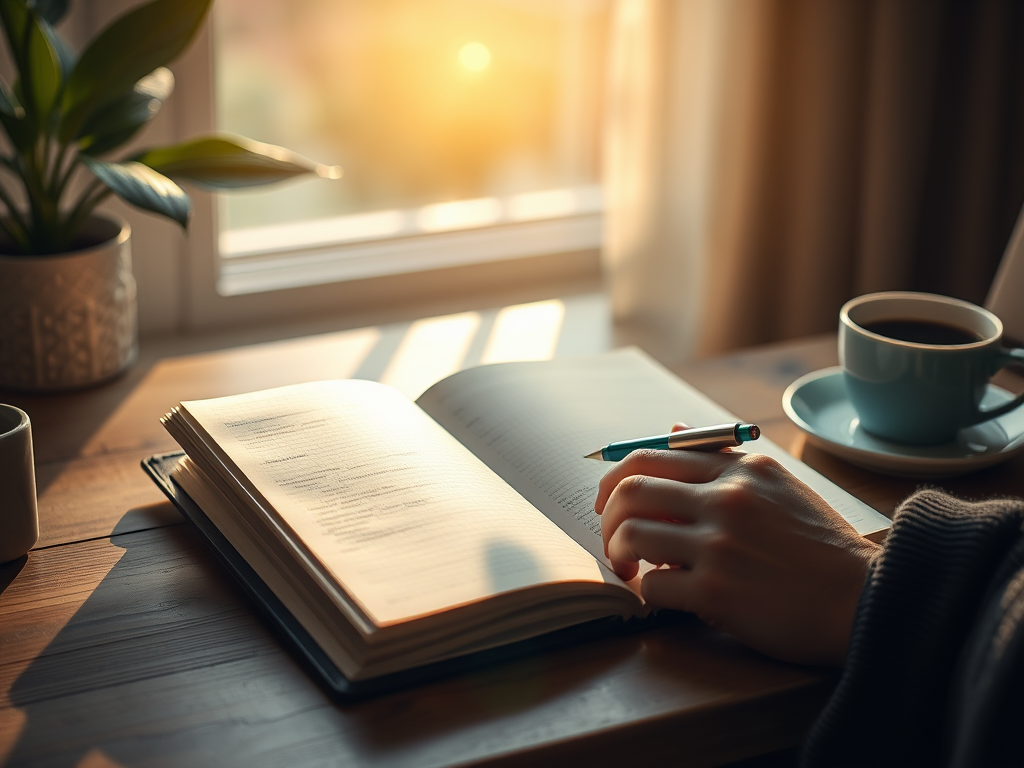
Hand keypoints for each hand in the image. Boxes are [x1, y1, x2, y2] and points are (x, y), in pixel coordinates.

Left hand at [594, 428, 880, 665]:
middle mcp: (728, 499)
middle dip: (605, 517)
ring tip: (630, 570)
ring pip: (632, 536)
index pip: (650, 456)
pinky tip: (665, 597)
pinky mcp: (718, 592)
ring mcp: (721, 545)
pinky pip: (654, 586)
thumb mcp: (779, 486)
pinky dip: (649, 593)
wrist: (866, 601)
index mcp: (741, 469)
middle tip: (611, 540)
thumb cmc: (820, 548)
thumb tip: (670, 428)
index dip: (614, 479)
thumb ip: (721, 459)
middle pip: (630, 491)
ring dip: (619, 555)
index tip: (609, 502)